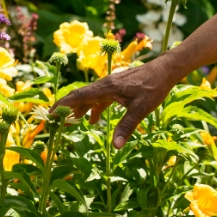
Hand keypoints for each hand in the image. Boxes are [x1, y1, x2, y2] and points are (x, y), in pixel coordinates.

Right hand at [49, 57, 176, 148]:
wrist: (165, 70)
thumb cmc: (154, 87)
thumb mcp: (141, 109)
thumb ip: (126, 127)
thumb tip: (115, 146)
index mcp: (107, 87)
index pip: (79, 95)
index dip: (63, 104)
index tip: (50, 113)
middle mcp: (105, 84)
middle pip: (81, 96)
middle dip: (67, 107)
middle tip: (55, 120)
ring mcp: (111, 85)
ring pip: (90, 97)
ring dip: (80, 109)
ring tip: (71, 122)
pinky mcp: (118, 87)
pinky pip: (100, 98)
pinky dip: (94, 108)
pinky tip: (93, 120)